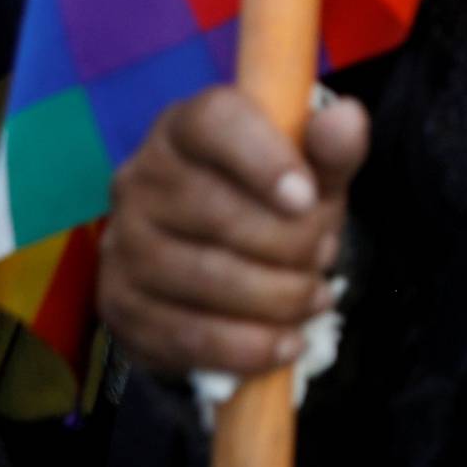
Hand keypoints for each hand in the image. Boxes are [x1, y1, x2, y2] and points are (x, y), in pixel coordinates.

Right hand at [99, 87, 369, 379]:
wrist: (221, 255)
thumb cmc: (271, 198)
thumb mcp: (310, 169)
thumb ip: (332, 146)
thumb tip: (345, 120)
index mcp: (184, 126)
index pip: (212, 122)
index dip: (263, 159)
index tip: (307, 197)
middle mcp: (140, 177)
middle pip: (214, 211)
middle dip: (288, 242)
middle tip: (325, 255)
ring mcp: (121, 244)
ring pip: (202, 278)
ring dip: (275, 298)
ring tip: (315, 297)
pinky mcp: (120, 306)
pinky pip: (186, 336)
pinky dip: (247, 346)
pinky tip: (286, 342)